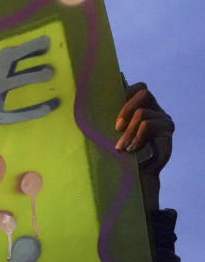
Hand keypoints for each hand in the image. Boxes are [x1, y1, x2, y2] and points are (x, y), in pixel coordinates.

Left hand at [115, 81, 172, 209]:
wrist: (136, 174)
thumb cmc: (120, 153)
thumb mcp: (112, 133)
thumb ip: (109, 117)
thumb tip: (93, 104)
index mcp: (139, 106)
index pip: (137, 87)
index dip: (125, 91)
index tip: (113, 107)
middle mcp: (153, 108)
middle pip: (142, 92)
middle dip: (125, 109)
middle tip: (116, 128)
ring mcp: (162, 117)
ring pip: (142, 113)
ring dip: (128, 131)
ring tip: (122, 147)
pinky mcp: (167, 128)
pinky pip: (148, 124)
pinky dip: (137, 137)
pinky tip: (132, 149)